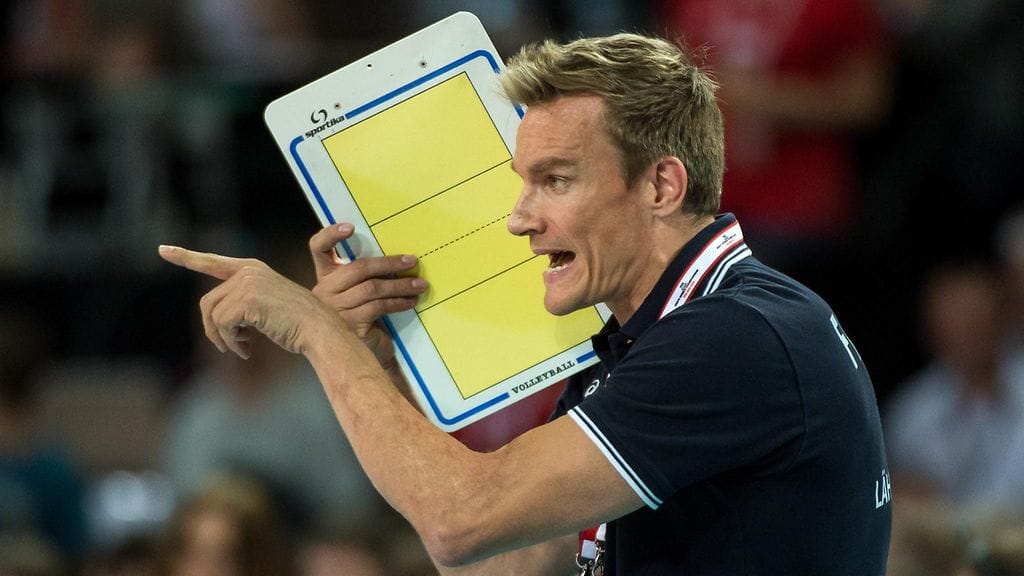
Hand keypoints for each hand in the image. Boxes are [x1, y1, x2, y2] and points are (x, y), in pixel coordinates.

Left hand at [159, 245, 342, 358]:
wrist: (319, 329)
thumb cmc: (297, 324)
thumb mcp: (267, 306)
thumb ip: (242, 302)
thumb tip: (213, 318)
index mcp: (252, 269)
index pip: (212, 262)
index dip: (186, 257)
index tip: (163, 250)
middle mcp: (248, 271)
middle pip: (208, 302)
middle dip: (213, 329)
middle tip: (228, 346)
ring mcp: (247, 283)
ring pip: (212, 315)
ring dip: (222, 338)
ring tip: (241, 347)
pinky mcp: (247, 299)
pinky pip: (222, 325)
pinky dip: (231, 343)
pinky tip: (247, 349)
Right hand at [308, 224, 427, 368]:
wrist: (356, 358)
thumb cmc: (359, 321)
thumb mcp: (355, 295)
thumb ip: (363, 277)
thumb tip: (397, 260)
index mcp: (325, 277)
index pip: (319, 248)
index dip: (331, 234)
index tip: (350, 227)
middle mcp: (325, 291)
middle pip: (359, 268)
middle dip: (389, 263)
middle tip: (412, 262)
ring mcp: (335, 310)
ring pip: (373, 288)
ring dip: (401, 285)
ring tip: (420, 285)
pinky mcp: (350, 326)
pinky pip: (379, 307)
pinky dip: (399, 302)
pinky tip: (411, 301)